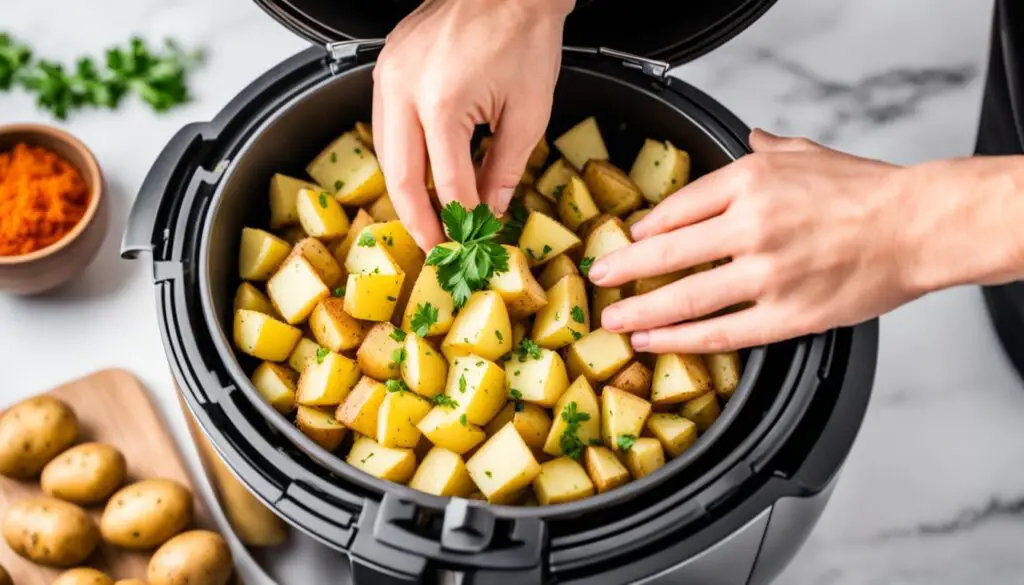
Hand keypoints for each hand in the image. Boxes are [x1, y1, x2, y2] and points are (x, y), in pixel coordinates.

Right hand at [373, 0, 572, 249]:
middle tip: (436, 248)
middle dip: (418, 220)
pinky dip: (401, 156)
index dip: (460, 220)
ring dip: (405, 192)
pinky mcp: (386, 65)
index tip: (470, 242)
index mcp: (442, 101)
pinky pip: (385, 124)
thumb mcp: (528, 113)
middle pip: (399, 176)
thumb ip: (504, 169)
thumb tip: (489, 211)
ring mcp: (389, 74)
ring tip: (427, 220)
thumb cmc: (524, 34)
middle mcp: (404, 88)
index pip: (447, 182)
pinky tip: (419, 175)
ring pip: (385, 154)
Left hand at [588, 130, 919, 352]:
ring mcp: (765, 273)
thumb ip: (768, 149)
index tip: (626, 239)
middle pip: (666, 253)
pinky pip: (719, 333)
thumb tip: (746, 136)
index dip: (644, 228)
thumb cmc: (868, 190)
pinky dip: (679, 341)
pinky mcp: (785, 315)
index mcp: (751, 180)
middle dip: (623, 270)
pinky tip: (654, 343)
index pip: (677, 207)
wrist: (919, 225)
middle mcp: (750, 225)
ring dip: (639, 313)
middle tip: (598, 280)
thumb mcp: (807, 153)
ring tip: (612, 322)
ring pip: (684, 298)